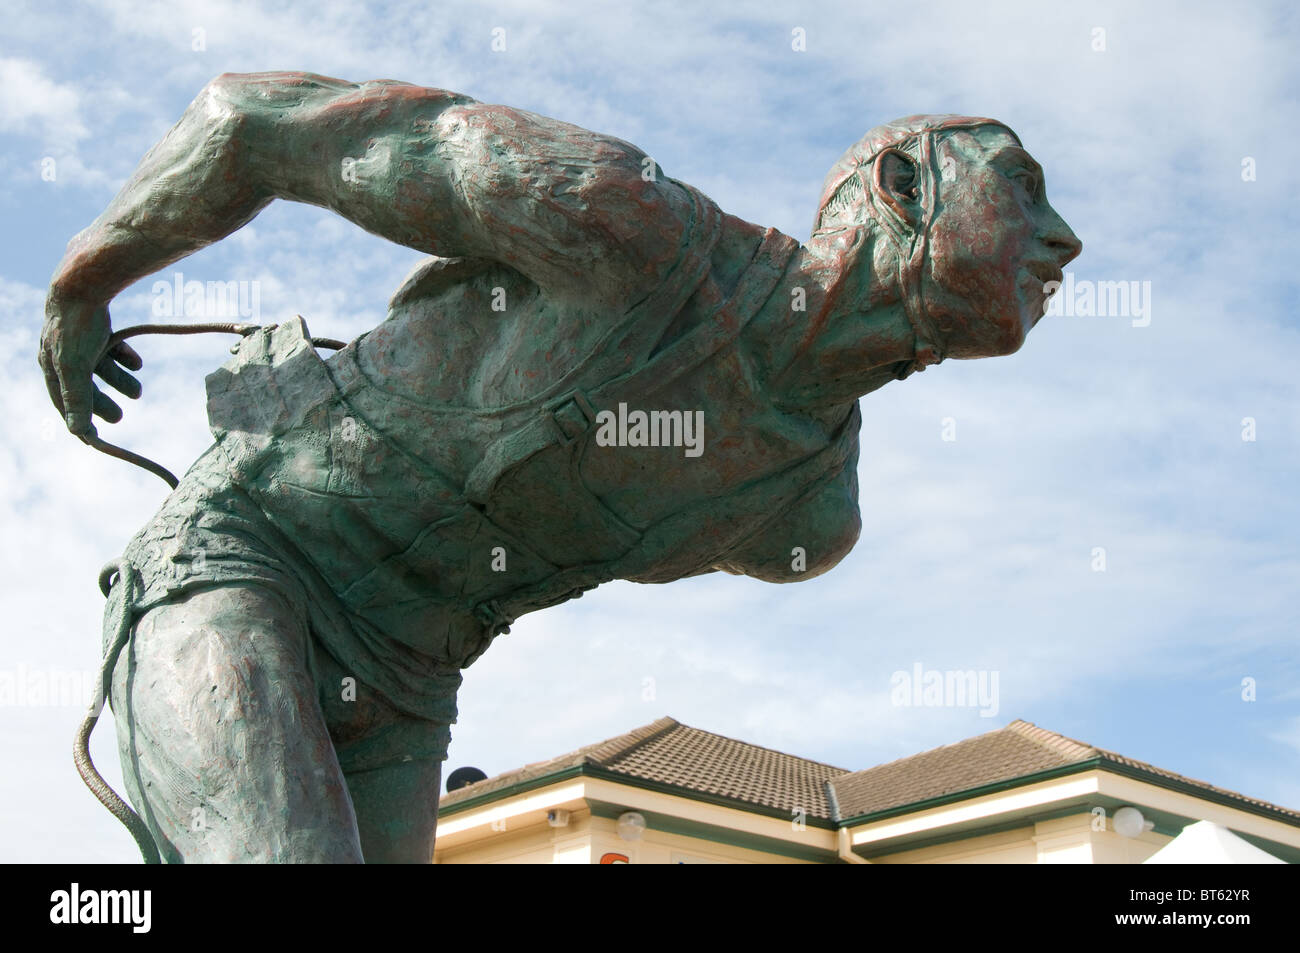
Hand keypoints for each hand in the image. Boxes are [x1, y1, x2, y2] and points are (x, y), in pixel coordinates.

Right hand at [38, 291, 142, 439]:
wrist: (84, 282)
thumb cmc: (76, 326)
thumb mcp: (76, 367)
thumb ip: (77, 399)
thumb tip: (76, 431)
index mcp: (51, 366)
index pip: (63, 402)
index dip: (78, 420)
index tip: (95, 438)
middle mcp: (60, 352)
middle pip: (81, 386)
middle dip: (100, 403)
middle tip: (119, 418)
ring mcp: (77, 338)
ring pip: (98, 367)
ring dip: (118, 381)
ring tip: (138, 393)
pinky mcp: (93, 324)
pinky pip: (108, 346)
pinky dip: (123, 357)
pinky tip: (138, 365)